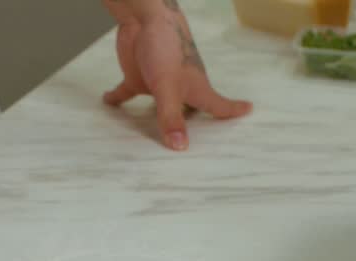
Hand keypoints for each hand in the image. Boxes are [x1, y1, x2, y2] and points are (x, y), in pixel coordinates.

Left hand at [102, 1, 251, 150]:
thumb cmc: (166, 48)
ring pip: (162, 107)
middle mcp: (180, 89)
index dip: (233, 111)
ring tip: (159, 138)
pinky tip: (108, 102)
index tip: (247, 111)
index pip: (218, 105)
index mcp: (195, 89)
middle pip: (191, 111)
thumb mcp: (168, 87)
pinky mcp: (139, 77)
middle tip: (200, 140)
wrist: (144, 19)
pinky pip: (128, 92)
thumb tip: (180, 147)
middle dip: (195, 124)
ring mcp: (160, 84)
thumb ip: (171, 117)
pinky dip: (118, 98)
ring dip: (160, 120)